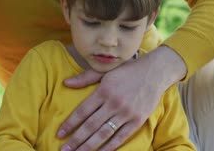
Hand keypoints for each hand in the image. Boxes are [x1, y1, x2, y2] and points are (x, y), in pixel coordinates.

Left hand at [57, 45, 186, 150]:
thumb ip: (85, 78)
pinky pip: (121, 137)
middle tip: (64, 150)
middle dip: (76, 140)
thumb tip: (65, 83)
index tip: (60, 133)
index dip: (70, 124)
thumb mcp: (105, 70)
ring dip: (89, 146)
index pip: (82, 111)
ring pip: (104, 133)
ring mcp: (126, 113)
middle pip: (91, 125)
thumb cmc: (127, 70)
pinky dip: (110, 147)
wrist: (154, 72)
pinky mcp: (137, 121)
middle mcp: (114, 103)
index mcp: (104, 90)